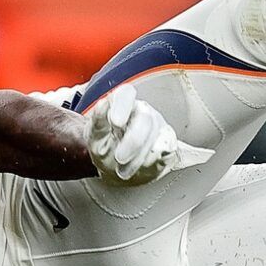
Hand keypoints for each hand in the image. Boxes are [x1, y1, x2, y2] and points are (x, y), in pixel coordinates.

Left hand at [86, 86, 212, 185]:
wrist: (117, 167)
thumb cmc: (105, 149)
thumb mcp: (95, 138)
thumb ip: (98, 123)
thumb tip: (103, 105)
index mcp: (122, 105)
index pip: (125, 94)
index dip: (122, 105)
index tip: (116, 123)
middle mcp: (142, 111)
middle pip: (145, 118)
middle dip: (133, 142)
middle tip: (119, 158)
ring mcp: (157, 125)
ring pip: (157, 136)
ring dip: (140, 158)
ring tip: (124, 171)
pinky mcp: (168, 140)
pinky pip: (169, 147)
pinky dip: (161, 158)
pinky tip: (150, 163)